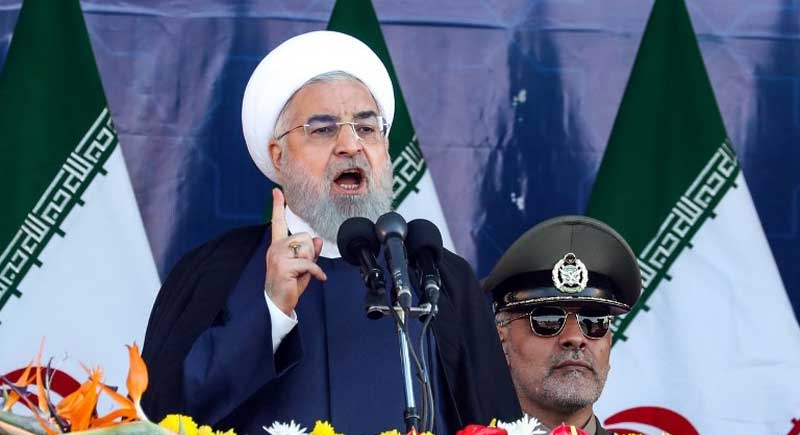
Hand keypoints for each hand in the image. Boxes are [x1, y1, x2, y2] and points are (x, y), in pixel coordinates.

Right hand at [264, 188, 325, 314]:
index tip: (276, 191)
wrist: (277, 304)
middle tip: (302, 268)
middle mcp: (275, 248)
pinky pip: (308, 263)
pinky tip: (318, 278)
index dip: (278, 206)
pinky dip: (316, 272)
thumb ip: (310, 252)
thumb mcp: (303, 266)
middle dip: (310, 253)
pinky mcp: (283, 266)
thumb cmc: (289, 285)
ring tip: (300, 274)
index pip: (278, 222)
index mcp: (278, 245)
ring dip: (310, 262)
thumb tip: (318, 240)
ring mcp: (277, 256)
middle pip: (304, 238)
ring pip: (306, 249)